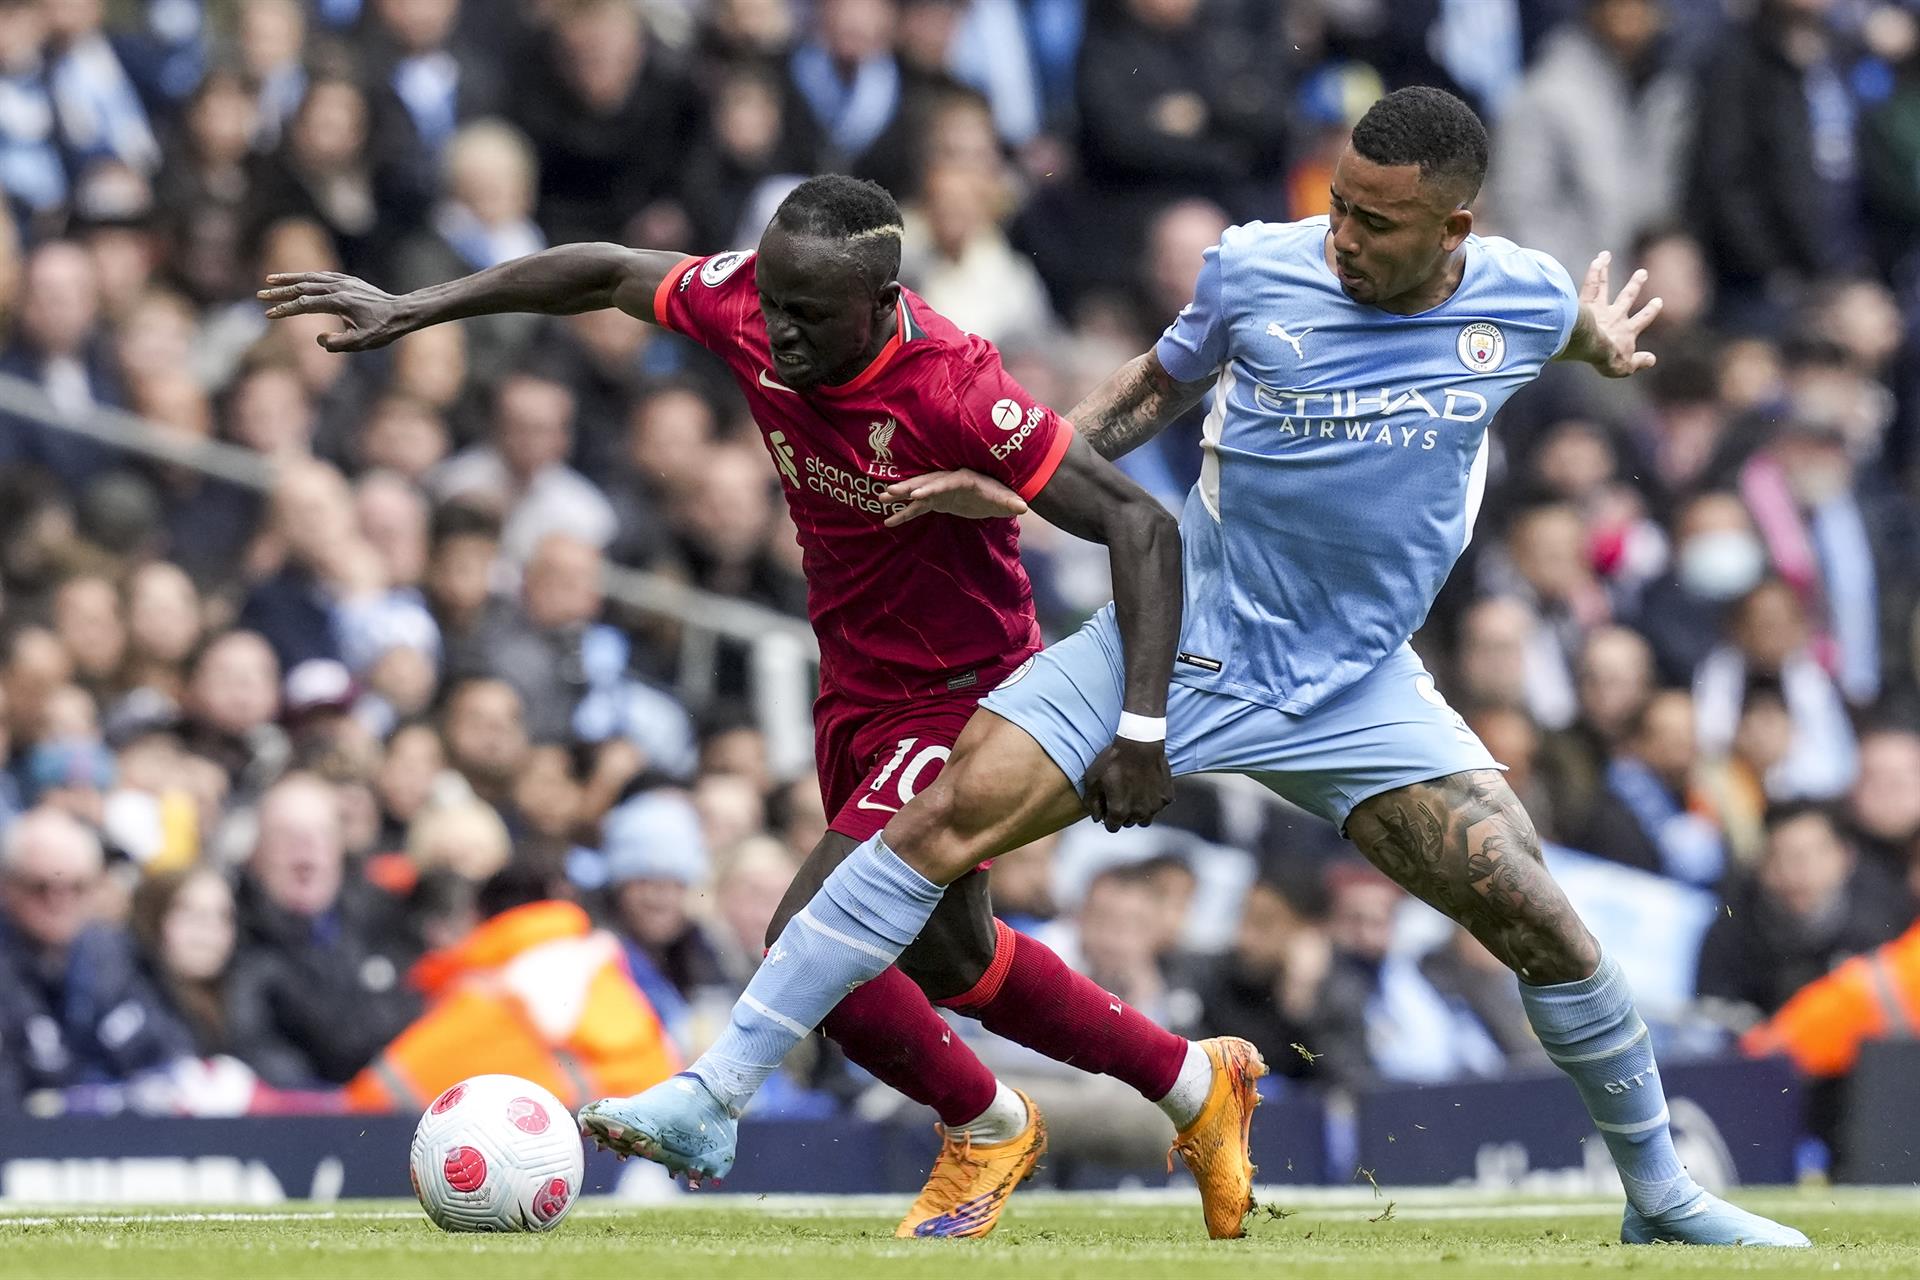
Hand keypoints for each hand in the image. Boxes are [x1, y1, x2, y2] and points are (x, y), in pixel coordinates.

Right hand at [258, 273, 411, 351]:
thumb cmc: (383, 330)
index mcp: (338, 302)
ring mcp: (344, 282)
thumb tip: (319, 339)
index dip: (285, 310)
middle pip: (302, 288)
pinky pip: (322, 276)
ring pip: (310, 277)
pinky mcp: (349, 280)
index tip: (269, 315)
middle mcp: (338, 288)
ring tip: (270, 279)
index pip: (303, 305)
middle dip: (279, 292)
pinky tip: (299, 279)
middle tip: (260, 295)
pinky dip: (307, 276)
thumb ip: (337, 344)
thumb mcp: (361, 343)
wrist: (403, 312)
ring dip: (289, 278)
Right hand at [881, 470, 1028, 526]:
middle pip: (925, 483)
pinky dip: (904, 513)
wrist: (995, 491)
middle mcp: (948, 482)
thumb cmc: (1001, 493)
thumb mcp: (1006, 498)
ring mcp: (940, 491)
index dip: (931, 488)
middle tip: (889, 492)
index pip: (945, 482)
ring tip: (881, 499)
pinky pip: (917, 507)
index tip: (917, 494)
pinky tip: (889, 520)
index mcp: (963, 479)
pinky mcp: (936, 501)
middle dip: (908, 487)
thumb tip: (1023, 507)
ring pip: (917, 492)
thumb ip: (1011, 502)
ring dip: (900, 496)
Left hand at [1080, 735, 1172, 831]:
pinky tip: (1146, 786)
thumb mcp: (1093, 778)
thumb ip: (1092, 802)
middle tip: (1121, 796)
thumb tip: (1096, 817)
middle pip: (1129, 823)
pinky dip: (1152, 800)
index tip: (1108, 806)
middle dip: (1123, 814)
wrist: (1140, 742)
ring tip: (1134, 793)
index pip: (1112, 827)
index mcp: (1119, 811)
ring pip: (1145, 818)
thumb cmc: (1114, 760)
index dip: (1108, 817)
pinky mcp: (1166, 797)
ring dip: (1138, 811)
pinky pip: (1157, 806)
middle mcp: (1139, 813)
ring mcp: (1155, 806)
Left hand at [1576, 250, 1662, 377]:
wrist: (1591, 345)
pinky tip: (1597, 259)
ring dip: (1606, 271)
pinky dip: (1595, 271)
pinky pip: (1591, 284)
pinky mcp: (1585, 304)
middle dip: (1635, 285)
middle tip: (1642, 272)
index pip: (1642, 320)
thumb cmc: (1607, 358)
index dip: (1650, 312)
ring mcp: (1600, 309)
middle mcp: (1615, 316)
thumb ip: (1638, 362)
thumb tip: (1652, 359)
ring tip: (1605, 255)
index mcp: (1627, 331)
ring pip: (1604, 286)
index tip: (1659, 301)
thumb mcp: (1625, 367)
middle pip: (1627, 297)